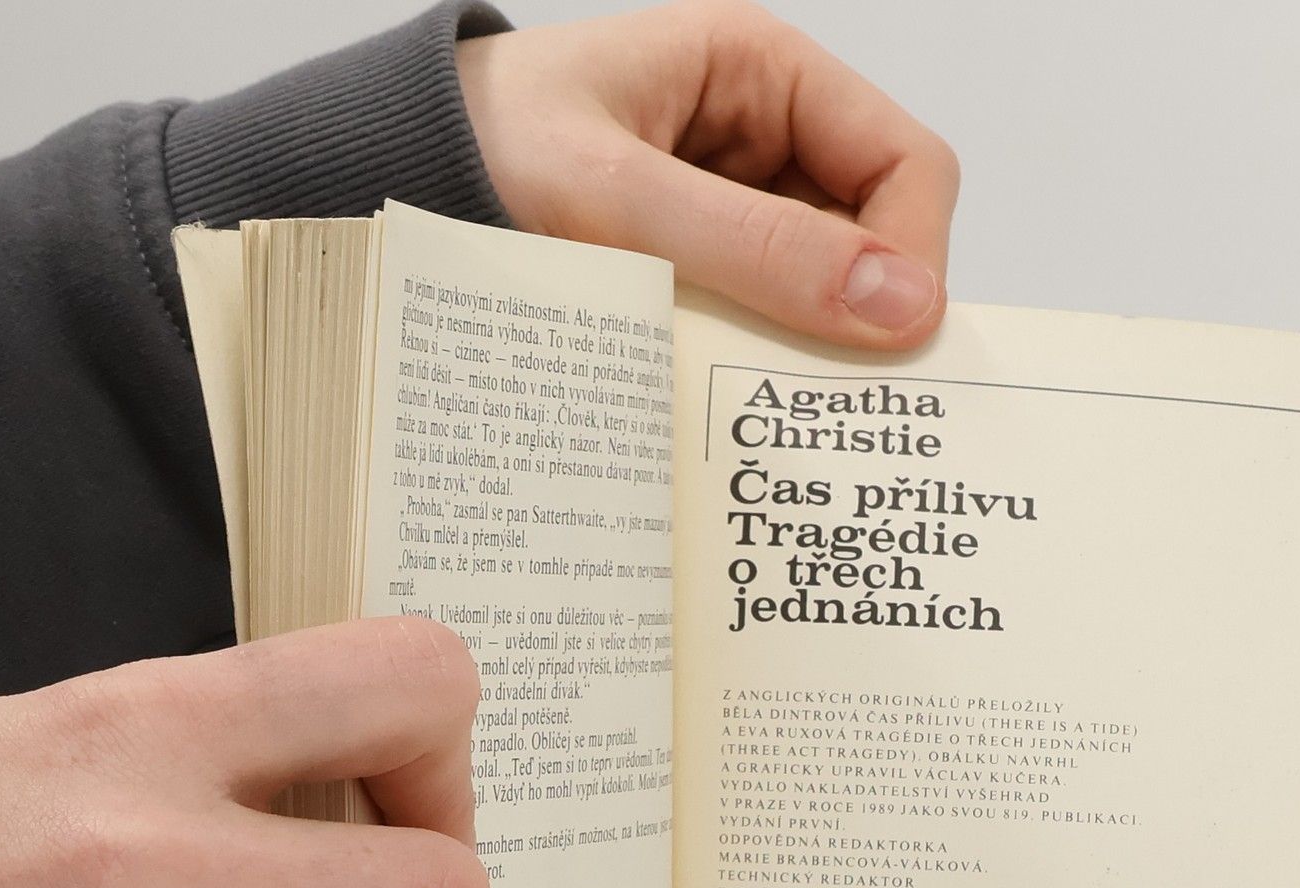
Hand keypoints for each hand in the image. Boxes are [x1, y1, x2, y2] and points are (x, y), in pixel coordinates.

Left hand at [456, 0, 959, 347]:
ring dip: (799, 355)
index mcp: (765, 77)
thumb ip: (759, 249)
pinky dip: (752, 372)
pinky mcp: (704, 284)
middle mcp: (768, 145)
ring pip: (827, 304)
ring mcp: (739, 220)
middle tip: (814, 397)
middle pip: (880, 245)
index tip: (882, 346)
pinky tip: (712, 397)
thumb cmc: (484, 151)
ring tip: (741, 395)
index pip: (909, 167)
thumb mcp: (620, 196)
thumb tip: (906, 306)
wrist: (387, 188)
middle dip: (855, 320)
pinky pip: (765, 333)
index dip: (912, 257)